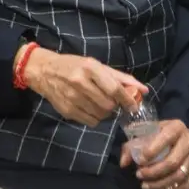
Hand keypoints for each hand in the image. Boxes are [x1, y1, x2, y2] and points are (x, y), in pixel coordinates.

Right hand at [25, 50, 148, 126]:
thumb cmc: (75, 66)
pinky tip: (90, 108)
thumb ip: (121, 78)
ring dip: (106, 113)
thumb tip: (144, 90)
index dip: (127, 99)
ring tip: (100, 103)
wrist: (44, 71)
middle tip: (113, 102)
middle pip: (108, 105)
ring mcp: (72, 98)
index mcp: (90, 68)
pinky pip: (90, 122)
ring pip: (100, 115)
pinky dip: (95, 118)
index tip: (134, 106)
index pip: (114, 88)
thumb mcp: (97, 65)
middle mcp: (80, 82)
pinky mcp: (67, 111)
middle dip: (115, 106)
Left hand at [120, 119, 188, 188]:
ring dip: (160, 184)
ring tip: (145, 186)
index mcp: (177, 127)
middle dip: (154, 172)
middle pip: (173, 162)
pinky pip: (186, 185)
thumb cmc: (154, 136)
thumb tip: (124, 163)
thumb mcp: (141, 136)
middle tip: (139, 175)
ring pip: (180, 176)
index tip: (139, 161)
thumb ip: (130, 148)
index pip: (167, 138)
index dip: (152, 151)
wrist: (171, 137)